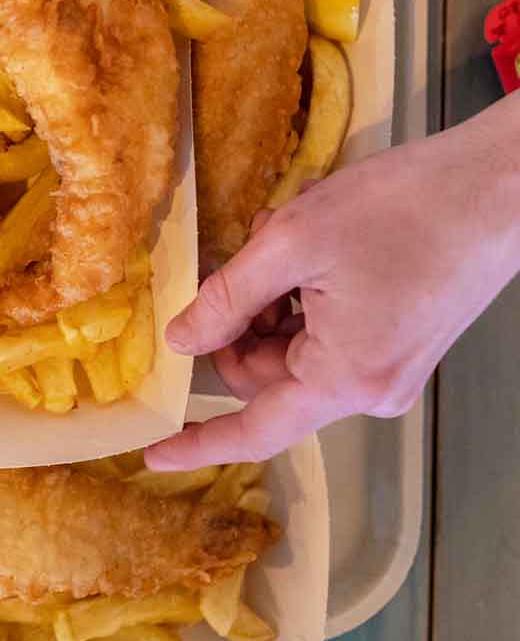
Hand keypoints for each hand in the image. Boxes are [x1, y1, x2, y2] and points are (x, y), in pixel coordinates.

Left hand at [145, 92, 519, 468]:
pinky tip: (308, 246)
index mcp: (344, 378)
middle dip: (239, 322)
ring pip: (294, 348)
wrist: (499, 187)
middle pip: (268, 377)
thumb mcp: (291, 243)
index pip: (255, 430)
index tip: (155, 454)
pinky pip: (328, 335)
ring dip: (271, 298)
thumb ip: (227, 299)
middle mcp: (371, 389)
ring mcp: (391, 368)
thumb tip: (183, 341)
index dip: (200, 442)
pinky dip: (303, 296)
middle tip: (237, 258)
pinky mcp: (402, 344)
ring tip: (280, 237)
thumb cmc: (401, 208)